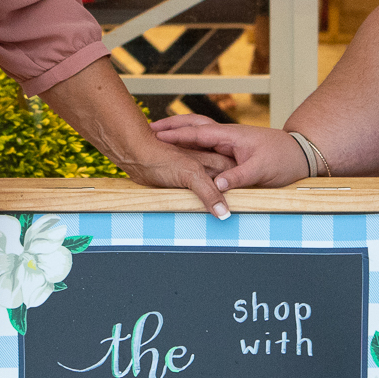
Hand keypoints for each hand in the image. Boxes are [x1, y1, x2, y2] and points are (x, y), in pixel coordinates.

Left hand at [116, 137, 234, 218]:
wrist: (136, 155)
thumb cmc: (161, 158)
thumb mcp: (191, 175)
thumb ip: (210, 193)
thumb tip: (224, 213)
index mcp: (218, 162)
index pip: (237, 184)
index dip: (240, 198)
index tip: (242, 214)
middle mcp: (211, 168)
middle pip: (226, 191)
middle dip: (229, 205)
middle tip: (230, 222)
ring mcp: (197, 176)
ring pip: (211, 196)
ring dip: (212, 207)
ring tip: (216, 222)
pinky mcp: (184, 184)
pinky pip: (196, 199)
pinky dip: (197, 206)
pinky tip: (198, 215)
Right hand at [148, 115, 308, 191]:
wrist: (300, 154)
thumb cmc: (283, 159)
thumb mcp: (261, 170)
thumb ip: (239, 177)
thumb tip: (218, 186)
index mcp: (231, 136)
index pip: (198, 132)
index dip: (176, 133)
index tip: (156, 134)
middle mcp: (227, 135)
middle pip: (194, 126)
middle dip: (172, 126)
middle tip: (149, 128)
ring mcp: (229, 141)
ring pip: (198, 133)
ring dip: (179, 132)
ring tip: (158, 135)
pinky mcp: (231, 149)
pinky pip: (205, 143)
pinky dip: (189, 142)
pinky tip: (179, 149)